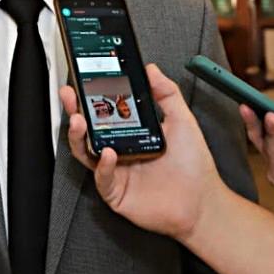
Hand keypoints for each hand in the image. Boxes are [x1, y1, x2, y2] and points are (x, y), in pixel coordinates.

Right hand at [59, 63, 226, 240]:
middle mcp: (119, 151)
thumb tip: (152, 70)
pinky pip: (102, 178)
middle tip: (70, 95)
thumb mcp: (182, 122)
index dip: (91, 96)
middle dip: (75, 110)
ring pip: (86, 153)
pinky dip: (103, 166)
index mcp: (131, 133)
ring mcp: (116, 172)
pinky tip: (109, 154)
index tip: (84, 79)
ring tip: (79, 120)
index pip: (104, 111)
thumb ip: (167, 94)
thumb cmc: (193, 167)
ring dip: (79, 135)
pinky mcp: (116, 193)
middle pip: (88, 129)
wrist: (203, 203)